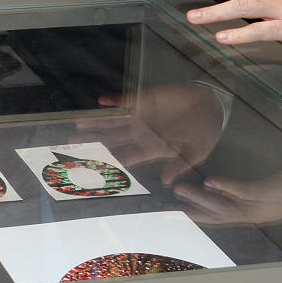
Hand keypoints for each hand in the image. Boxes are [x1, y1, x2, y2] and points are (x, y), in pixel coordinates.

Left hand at [75, 82, 225, 186]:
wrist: (210, 107)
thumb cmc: (204, 133)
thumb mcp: (196, 152)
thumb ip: (180, 164)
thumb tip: (166, 182)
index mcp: (152, 149)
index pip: (127, 157)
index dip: (111, 162)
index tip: (93, 167)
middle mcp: (142, 134)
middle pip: (113, 140)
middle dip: (94, 143)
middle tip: (72, 146)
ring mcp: (141, 117)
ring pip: (113, 121)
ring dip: (96, 122)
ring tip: (77, 125)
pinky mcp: (144, 100)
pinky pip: (125, 101)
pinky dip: (113, 101)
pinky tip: (101, 101)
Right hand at [173, 164, 281, 227]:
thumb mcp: (277, 191)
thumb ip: (254, 192)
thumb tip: (233, 189)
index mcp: (257, 212)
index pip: (223, 216)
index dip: (201, 215)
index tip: (179, 212)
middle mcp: (257, 213)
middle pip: (219, 216)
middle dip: (193, 211)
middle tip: (168, 209)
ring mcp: (264, 204)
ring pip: (226, 206)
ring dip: (201, 199)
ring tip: (179, 189)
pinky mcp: (271, 193)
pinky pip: (244, 191)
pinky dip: (226, 188)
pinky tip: (209, 181)